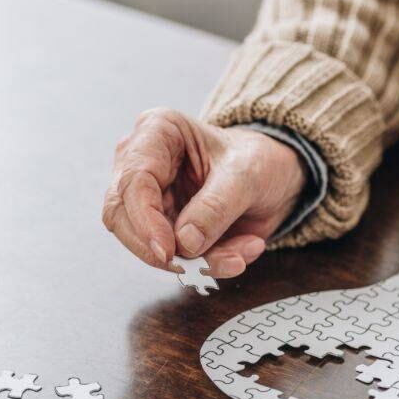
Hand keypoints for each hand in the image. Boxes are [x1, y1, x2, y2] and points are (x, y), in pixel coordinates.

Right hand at [102, 109, 306, 276]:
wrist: (276, 176)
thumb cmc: (258, 159)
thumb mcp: (247, 175)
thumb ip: (216, 206)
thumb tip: (184, 242)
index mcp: (157, 132)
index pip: (133, 181)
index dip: (145, 221)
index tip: (168, 251)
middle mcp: (143, 163)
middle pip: (122, 216)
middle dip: (160, 249)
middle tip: (196, 267)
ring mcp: (150, 198)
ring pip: (148, 244)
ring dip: (195, 261)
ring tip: (239, 256)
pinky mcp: (163, 227)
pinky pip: (174, 257)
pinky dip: (207, 264)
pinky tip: (241, 253)